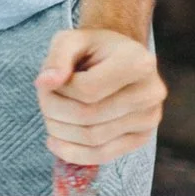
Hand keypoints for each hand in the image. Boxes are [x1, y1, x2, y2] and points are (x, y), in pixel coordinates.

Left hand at [35, 28, 165, 164]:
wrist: (118, 59)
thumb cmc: (93, 49)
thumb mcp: (71, 40)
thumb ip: (57, 57)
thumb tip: (45, 83)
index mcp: (138, 62)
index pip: (87, 90)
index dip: (59, 90)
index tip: (49, 81)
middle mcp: (151, 92)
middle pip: (88, 116)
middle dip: (54, 111)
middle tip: (44, 99)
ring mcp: (149, 119)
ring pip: (92, 139)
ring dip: (59, 131)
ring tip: (50, 115)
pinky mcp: (141, 138)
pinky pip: (102, 155)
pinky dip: (72, 153)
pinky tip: (55, 141)